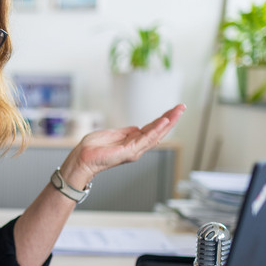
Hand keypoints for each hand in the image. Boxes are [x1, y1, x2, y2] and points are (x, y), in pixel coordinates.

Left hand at [60, 104, 185, 187]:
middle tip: (182, 107)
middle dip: (171, 119)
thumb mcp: (113, 134)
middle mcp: (136, 147)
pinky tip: (164, 122)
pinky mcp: (129, 151)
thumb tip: (137, 128)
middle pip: (158, 131)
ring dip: (168, 122)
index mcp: (132, 142)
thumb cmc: (93, 148)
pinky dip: (155, 130)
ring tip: (178, 111)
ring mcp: (134, 150)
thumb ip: (126, 132)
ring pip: (155, 135)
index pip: (152, 129)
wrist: (82, 158)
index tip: (173, 110)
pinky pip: (145, 139)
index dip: (163, 119)